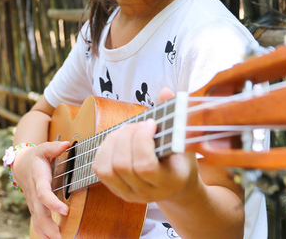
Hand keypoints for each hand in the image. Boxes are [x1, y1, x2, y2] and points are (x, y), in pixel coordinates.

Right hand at [13, 140, 71, 238]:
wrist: (20, 165)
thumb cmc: (35, 157)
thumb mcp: (43, 148)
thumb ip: (54, 147)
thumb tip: (67, 144)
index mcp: (39, 180)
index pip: (44, 194)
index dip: (53, 203)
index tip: (65, 211)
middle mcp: (34, 194)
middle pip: (40, 214)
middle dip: (50, 227)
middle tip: (62, 237)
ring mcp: (33, 203)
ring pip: (37, 222)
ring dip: (48, 233)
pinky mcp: (34, 208)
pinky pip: (37, 223)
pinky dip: (44, 233)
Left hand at [93, 88, 198, 203]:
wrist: (176, 186)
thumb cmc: (182, 159)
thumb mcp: (184, 140)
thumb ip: (175, 116)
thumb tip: (165, 91)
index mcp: (168, 182)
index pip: (144, 166)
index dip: (142, 140)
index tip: (151, 124)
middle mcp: (147, 193)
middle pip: (123, 164)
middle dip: (127, 137)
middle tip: (138, 125)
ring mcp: (130, 194)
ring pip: (108, 168)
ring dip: (113, 142)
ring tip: (126, 130)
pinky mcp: (117, 190)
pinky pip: (101, 169)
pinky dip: (105, 149)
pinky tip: (117, 139)